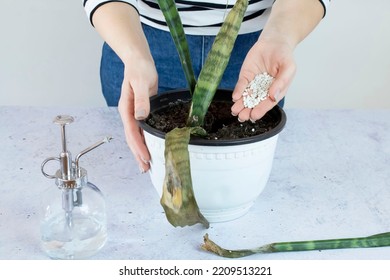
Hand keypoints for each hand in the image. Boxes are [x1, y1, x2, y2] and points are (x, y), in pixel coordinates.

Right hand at [118, 56, 157, 172]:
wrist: (139, 61)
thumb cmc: (139, 69)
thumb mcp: (142, 83)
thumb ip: (142, 100)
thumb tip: (140, 116)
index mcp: (127, 109)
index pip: (132, 132)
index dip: (138, 146)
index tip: (145, 157)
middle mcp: (129, 114)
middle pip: (132, 139)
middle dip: (138, 154)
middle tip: (145, 169)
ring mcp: (135, 114)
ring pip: (137, 136)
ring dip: (141, 150)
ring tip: (147, 164)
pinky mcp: (142, 112)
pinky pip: (143, 130)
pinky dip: (146, 140)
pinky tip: (150, 147)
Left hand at [231, 37, 295, 121]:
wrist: (274, 41)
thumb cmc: (284, 56)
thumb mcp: (288, 68)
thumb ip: (282, 82)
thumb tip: (273, 97)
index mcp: (276, 91)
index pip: (268, 103)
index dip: (261, 110)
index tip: (254, 115)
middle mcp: (264, 90)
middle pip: (255, 103)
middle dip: (248, 111)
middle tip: (242, 117)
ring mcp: (254, 84)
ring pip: (246, 97)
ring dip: (240, 105)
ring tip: (235, 111)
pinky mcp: (246, 76)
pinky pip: (242, 85)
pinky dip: (238, 91)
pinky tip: (235, 97)